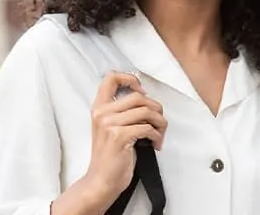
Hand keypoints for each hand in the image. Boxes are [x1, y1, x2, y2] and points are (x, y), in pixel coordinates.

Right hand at [81, 71, 166, 207]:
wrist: (100, 182)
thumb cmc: (109, 157)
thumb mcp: (108, 128)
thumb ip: (120, 111)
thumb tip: (146, 100)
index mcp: (99, 108)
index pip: (111, 78)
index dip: (129, 78)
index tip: (141, 90)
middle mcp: (103, 113)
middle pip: (138, 96)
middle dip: (155, 108)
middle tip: (159, 121)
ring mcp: (110, 124)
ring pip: (146, 111)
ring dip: (160, 123)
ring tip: (160, 134)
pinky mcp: (119, 137)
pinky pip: (147, 128)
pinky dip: (157, 135)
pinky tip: (156, 143)